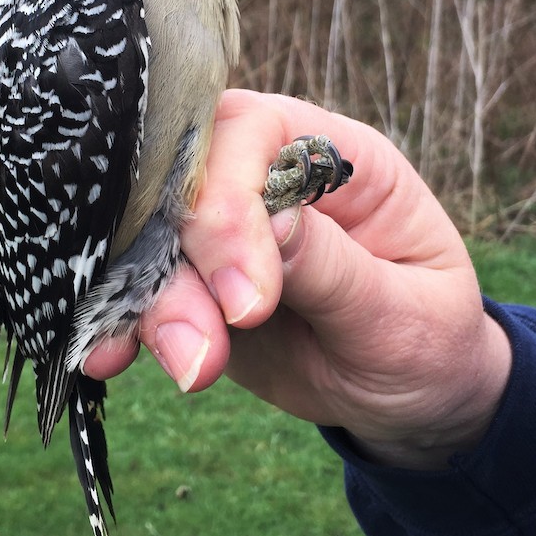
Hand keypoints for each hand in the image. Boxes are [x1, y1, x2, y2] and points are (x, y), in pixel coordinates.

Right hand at [84, 90, 510, 468]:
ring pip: (152, 235)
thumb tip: (270, 220)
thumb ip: (337, 268)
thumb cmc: (427, 340)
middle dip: (183, 260)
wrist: (410, 401)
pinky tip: (108, 355)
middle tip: (205, 346)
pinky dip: (119, 322)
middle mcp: (269, 176)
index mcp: (336, 156)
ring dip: (152, 303)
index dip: (233, 205)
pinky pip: (138, 288)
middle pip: (186, 175)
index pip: (258, 134)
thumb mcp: (406, 314)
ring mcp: (223, 231)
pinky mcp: (192, 283)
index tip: (248, 302)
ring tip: (191, 369)